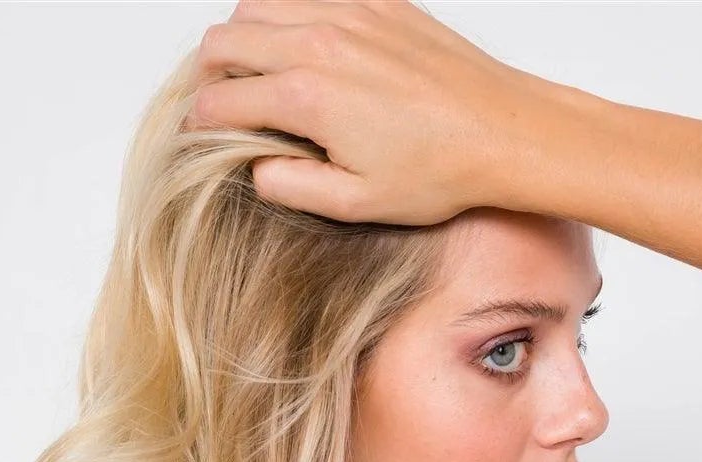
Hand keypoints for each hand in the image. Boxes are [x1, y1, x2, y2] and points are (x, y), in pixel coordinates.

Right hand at [181, 0, 541, 225]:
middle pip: (225, 40)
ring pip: (258, 5)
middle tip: (219, 102)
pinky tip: (299, 45)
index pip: (222, 99)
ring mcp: (346, 13)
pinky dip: (287, 13)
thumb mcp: (357, 202)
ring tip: (254, 71)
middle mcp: (318, 42)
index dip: (200, 121)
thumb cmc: (440, 171)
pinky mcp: (374, 0)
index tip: (200, 135)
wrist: (501, 132)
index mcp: (307, 96)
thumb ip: (292, 187)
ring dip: (243, 37)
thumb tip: (253, 169)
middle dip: (210, 75)